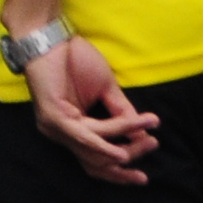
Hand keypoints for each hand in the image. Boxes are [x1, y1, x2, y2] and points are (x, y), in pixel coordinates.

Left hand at [24, 33, 159, 185]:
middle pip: (95, 162)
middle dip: (125, 163)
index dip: (121, 167)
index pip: (96, 159)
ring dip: (125, 145)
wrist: (50, 36)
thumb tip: (141, 134)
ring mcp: (54, 128)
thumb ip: (121, 111)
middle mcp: (60, 134)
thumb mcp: (106, 87)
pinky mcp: (53, 117)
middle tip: (152, 148)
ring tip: (148, 141)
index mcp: (71, 129)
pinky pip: (84, 135)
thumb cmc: (74, 58)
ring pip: (94, 148)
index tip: (146, 162)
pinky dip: (104, 144)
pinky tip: (122, 152)